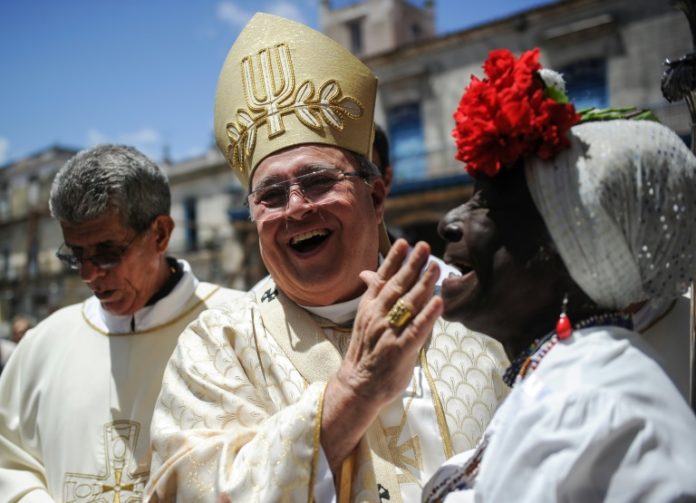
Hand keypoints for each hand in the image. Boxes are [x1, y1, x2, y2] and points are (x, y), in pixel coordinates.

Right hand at [321, 239, 442, 472]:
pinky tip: (438, 302)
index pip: (382, 278)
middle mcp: (377, 317)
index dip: (394, 260)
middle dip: (412, 265)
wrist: (357, 385)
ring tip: (435, 267)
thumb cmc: (366, 351)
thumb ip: (373, 295)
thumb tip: (368, 272)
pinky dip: (428, 316)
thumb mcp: (365, 319)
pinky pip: (416, 330)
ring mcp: (388, 333)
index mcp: (369, 307)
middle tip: (425, 246)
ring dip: (423, 284)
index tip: (404, 242)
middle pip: (397, 286)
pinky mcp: (400, 350)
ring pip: (408, 304)